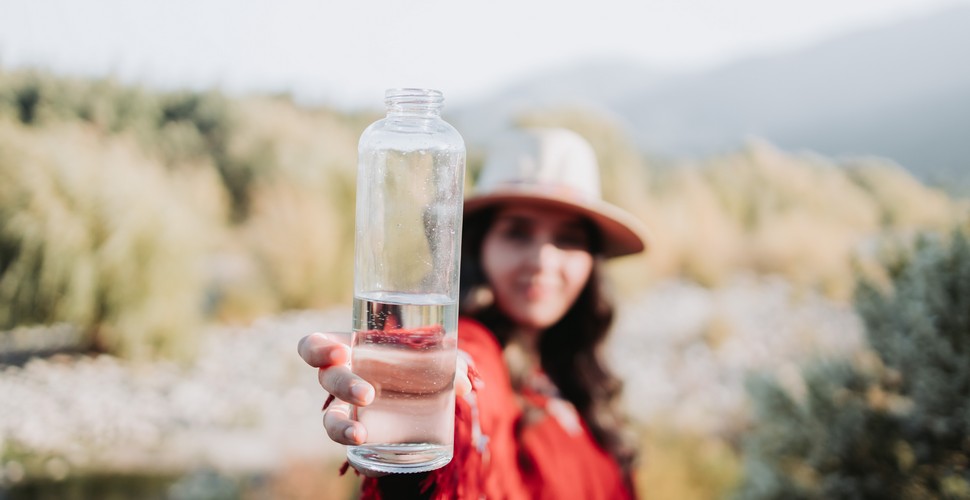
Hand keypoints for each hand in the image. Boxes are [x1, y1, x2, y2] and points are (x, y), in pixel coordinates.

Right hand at [297, 332, 471, 446]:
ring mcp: (347, 413)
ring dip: (340, 428)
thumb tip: (463, 386)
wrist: (422, 396)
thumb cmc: (418, 363)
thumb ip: (449, 364)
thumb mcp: (434, 357)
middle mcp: (341, 381)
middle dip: (343, 386)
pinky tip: (375, 466)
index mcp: (349, 351)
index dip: (319, 350)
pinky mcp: (362, 440)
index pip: (315, 347)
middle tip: (367, 394)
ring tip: (360, 435)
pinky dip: (364, 462)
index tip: (342, 352)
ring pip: (330, 421)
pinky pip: (354, 454)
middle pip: (327, 380)